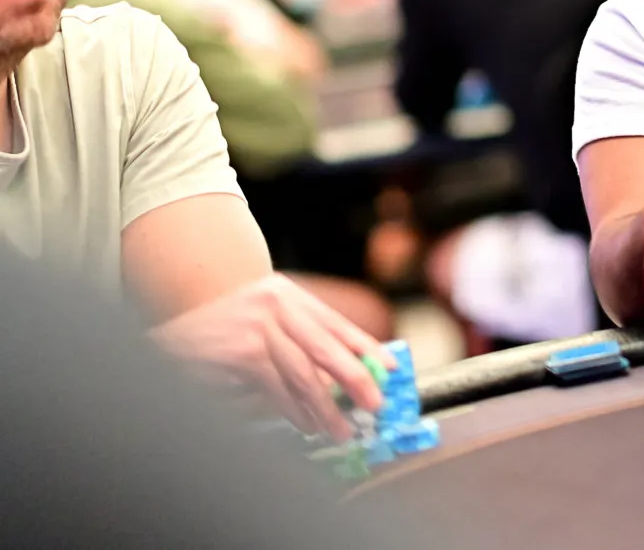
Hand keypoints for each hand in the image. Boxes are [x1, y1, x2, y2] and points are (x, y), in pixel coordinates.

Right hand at [150, 274, 392, 441]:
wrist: (172, 334)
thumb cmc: (223, 329)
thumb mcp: (266, 319)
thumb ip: (302, 337)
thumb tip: (348, 370)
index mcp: (288, 295)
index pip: (336, 323)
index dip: (366, 347)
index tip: (390, 368)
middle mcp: (277, 306)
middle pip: (327, 347)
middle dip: (356, 379)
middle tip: (375, 404)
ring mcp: (259, 328)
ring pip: (305, 374)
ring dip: (326, 407)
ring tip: (341, 429)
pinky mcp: (243, 354)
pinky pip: (278, 388)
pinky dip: (295, 411)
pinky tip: (307, 425)